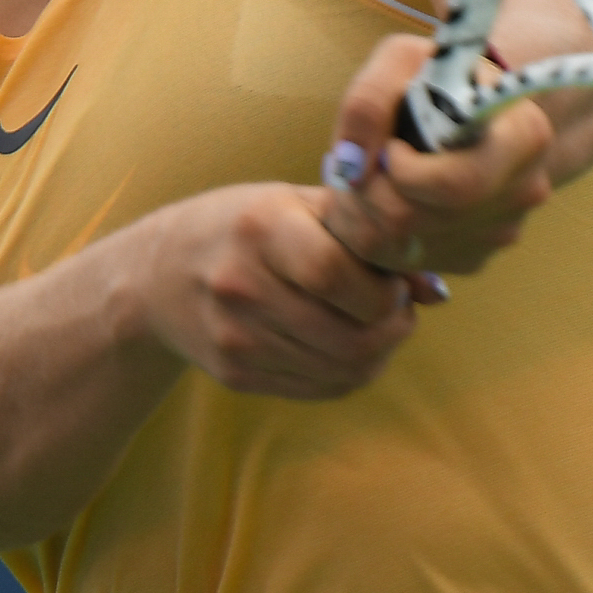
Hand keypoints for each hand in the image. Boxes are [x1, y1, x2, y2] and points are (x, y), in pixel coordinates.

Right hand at [135, 183, 425, 399]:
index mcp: (261, 229)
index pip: (337, 274)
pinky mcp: (235, 374)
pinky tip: (345, 344)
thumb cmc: (243, 227)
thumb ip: (366, 235)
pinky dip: (348, 372)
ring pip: (342, 371)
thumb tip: (435, 291)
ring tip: (374, 325)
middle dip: (392, 327)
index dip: (382, 289)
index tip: (391, 281)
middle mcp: (241, 286)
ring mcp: (235, 338)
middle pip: (349, 336)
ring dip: (377, 353)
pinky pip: (319, 388)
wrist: (156, 277)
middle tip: (394, 309)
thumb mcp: (296, 204)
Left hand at [313, 34, 558, 278]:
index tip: (389, 146)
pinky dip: (374, 233)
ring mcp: (500, 233)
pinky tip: (380, 198)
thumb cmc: (436, 79)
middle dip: (367, 194)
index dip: (402, 172)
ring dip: (360, 213)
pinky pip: (404, 263)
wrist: (467, 108)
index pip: (457, 185)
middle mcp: (523, 192)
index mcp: (524, 136)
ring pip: (400, 247)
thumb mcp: (401, 61)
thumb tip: (352, 167)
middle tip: (359, 165)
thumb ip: (369, 101)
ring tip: (363, 178)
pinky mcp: (472, 258)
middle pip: (417, 221)